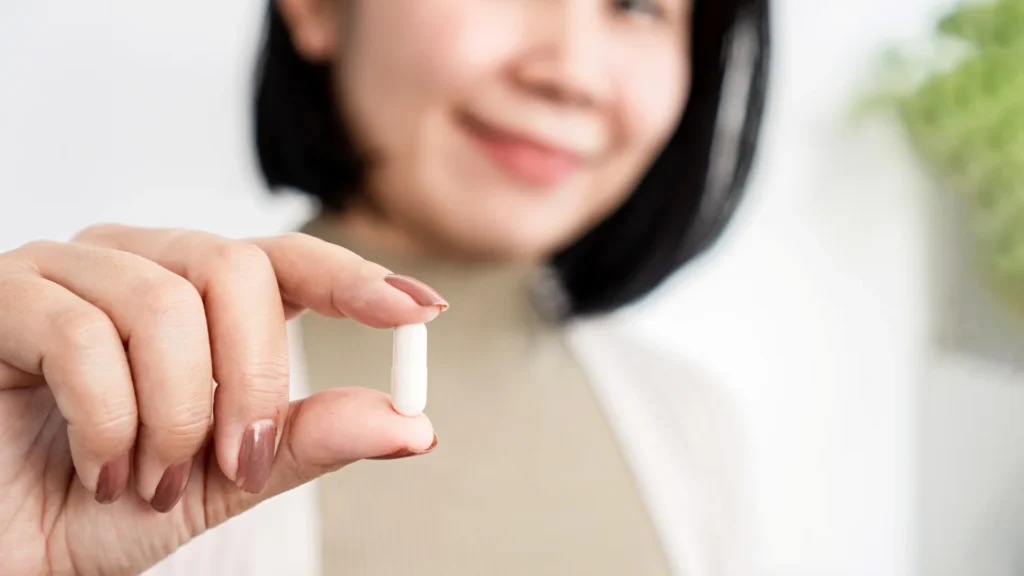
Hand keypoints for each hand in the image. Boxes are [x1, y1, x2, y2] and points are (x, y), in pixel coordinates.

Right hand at [0, 224, 444, 575]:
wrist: (10, 546)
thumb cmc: (103, 505)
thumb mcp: (226, 478)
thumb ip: (308, 441)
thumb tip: (411, 424)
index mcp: (197, 298)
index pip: (286, 261)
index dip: (353, 278)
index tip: (421, 309)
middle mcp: (138, 265)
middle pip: (236, 268)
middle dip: (252, 380)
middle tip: (235, 462)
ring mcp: (68, 271)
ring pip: (165, 305)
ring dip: (174, 416)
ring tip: (149, 480)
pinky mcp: (5, 296)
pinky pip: (82, 336)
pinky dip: (108, 420)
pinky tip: (98, 465)